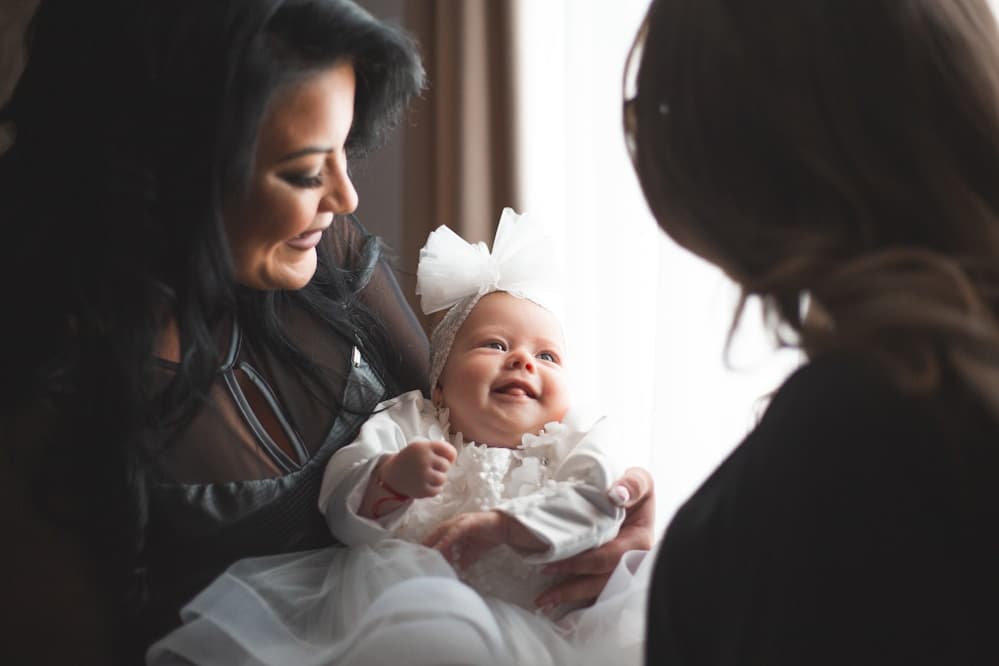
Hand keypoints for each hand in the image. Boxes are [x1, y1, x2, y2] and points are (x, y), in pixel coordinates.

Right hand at [381, 438, 456, 498]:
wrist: (393, 474)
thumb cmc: (412, 459)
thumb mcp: (421, 447)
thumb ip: (438, 449)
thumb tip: (454, 458)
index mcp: (424, 447)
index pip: (448, 450)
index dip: (451, 455)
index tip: (447, 458)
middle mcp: (423, 460)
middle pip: (446, 465)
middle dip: (441, 467)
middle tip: (432, 468)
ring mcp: (422, 476)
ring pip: (443, 479)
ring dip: (439, 479)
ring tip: (430, 476)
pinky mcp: (421, 490)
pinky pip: (437, 490)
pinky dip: (434, 488)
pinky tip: (427, 484)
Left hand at [423, 510, 507, 568]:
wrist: (505, 528)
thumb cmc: (487, 537)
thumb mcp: (472, 553)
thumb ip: (464, 560)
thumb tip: (457, 571)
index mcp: (453, 528)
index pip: (437, 537)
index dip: (428, 546)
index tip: (419, 557)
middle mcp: (454, 523)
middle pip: (435, 534)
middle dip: (426, 545)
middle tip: (418, 557)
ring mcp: (460, 521)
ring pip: (442, 532)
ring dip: (435, 544)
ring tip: (428, 557)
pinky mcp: (467, 522)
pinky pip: (454, 532)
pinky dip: (446, 540)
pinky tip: (441, 549)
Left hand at [535, 467, 654, 608]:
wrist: (634, 500)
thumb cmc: (634, 491)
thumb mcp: (639, 481)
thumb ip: (633, 484)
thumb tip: (617, 494)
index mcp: (639, 542)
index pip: (608, 557)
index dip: (581, 563)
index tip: (553, 563)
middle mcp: (633, 562)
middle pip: (601, 581)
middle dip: (571, 587)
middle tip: (543, 587)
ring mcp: (623, 571)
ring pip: (597, 590)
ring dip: (570, 596)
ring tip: (544, 600)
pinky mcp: (613, 575)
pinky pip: (594, 590)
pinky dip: (575, 596)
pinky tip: (554, 602)